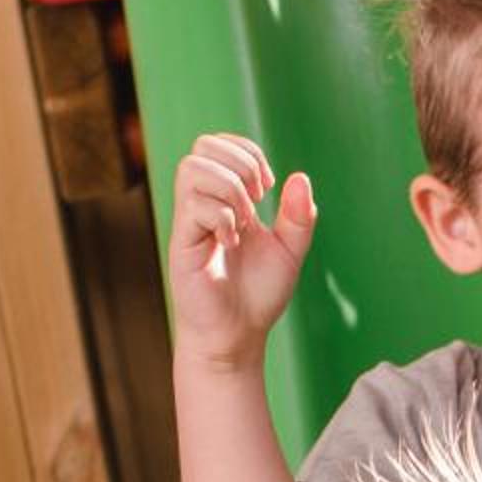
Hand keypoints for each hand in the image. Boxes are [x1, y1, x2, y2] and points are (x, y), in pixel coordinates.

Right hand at [169, 132, 317, 367]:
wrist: (237, 336)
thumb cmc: (257, 296)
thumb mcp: (290, 252)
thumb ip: (299, 217)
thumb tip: (300, 178)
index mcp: (224, 198)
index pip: (219, 145)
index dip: (246, 151)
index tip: (268, 187)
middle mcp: (202, 204)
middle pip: (203, 145)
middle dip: (240, 164)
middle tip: (258, 200)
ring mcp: (189, 221)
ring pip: (192, 168)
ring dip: (230, 189)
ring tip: (244, 223)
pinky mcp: (181, 242)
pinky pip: (193, 205)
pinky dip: (222, 218)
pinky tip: (231, 244)